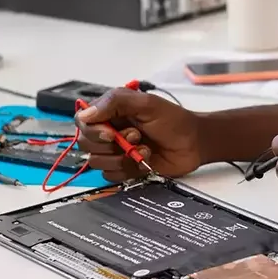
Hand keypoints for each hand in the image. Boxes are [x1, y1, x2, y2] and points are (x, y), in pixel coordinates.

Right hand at [76, 88, 202, 180]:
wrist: (194, 143)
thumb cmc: (174, 120)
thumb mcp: (147, 104)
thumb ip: (116, 103)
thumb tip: (86, 113)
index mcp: (111, 111)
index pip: (83, 121)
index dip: (92, 130)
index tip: (110, 133)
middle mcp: (110, 130)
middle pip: (86, 143)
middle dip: (111, 144)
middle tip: (136, 137)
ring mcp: (116, 150)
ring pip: (97, 162)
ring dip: (122, 157)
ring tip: (144, 149)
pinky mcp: (124, 168)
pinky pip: (111, 176)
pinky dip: (128, 169)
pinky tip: (145, 161)